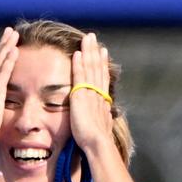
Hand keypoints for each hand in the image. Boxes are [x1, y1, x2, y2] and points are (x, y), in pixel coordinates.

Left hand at [69, 32, 113, 155]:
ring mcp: (91, 93)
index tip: (103, 52)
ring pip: (90, 68)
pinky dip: (79, 63)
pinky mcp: (81, 95)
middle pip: (98, 68)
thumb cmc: (97, 141)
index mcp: (102, 100)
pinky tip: (77, 53)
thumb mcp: (101, 127)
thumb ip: (101, 119)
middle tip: (93, 38)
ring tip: (87, 39)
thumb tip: (104, 119)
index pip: (102, 78)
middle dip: (95, 52)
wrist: (97, 143)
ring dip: (88, 52)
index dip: (102, 64)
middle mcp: (98, 94)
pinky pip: (80, 75)